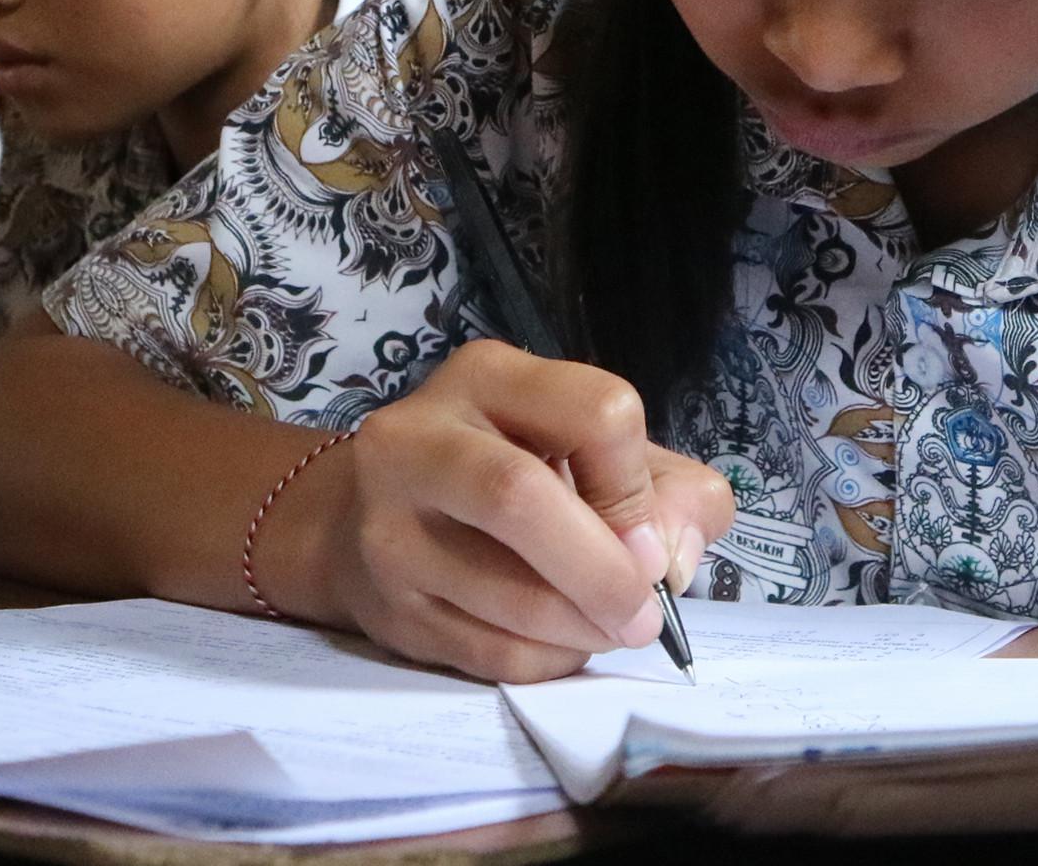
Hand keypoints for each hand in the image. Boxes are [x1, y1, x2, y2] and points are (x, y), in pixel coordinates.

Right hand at [283, 340, 735, 683]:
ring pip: (506, 594)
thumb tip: (674, 560)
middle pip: (519, 496)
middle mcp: (419, 439)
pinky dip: (548, 660)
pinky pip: (488, 652)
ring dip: (585, 628)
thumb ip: (668, 490)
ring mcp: (389, 526)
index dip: (636, 487)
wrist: (363, 516)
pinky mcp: (388, 607)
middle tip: (645, 614)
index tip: (646, 535)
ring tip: (612, 630)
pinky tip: (561, 644)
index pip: (595, 412)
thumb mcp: (589, 450)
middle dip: (604, 571)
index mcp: (487, 377)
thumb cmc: (507, 471)